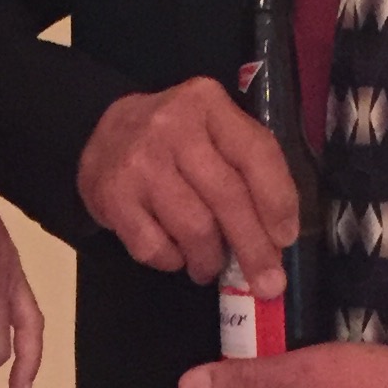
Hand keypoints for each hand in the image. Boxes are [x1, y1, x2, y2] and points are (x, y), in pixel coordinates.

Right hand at [77, 80, 299, 294]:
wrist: (102, 132)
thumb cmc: (175, 139)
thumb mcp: (214, 130)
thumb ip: (247, 169)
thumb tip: (275, 240)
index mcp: (207, 103)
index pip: (255, 154)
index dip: (277, 202)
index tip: (285, 240)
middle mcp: (172, 127)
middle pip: (227, 197)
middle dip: (253, 248)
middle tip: (268, 284)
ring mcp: (139, 162)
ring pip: (194, 228)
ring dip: (210, 259)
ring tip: (210, 266)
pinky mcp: (112, 196)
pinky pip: (155, 247)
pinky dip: (172, 261)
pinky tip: (175, 253)